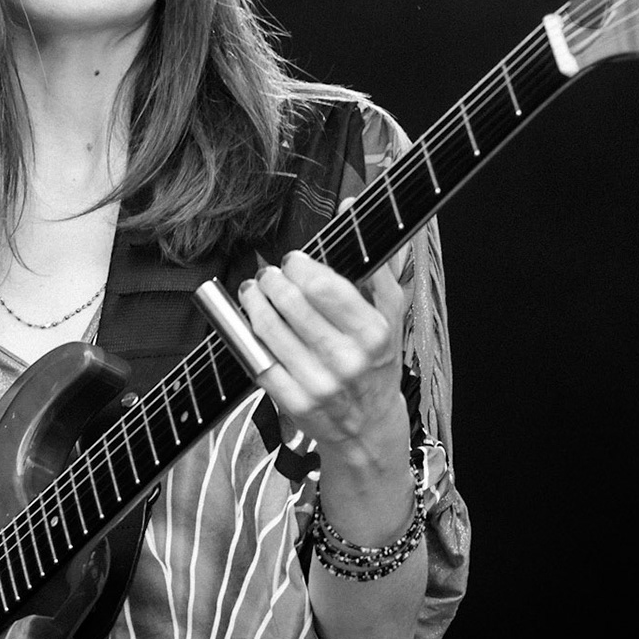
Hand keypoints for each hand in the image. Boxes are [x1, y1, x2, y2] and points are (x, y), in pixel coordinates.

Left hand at [236, 247, 409, 474]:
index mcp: (374, 334)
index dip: (301, 266)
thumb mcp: (391, 317)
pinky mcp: (293, 402)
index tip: (295, 260)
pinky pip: (259, 360)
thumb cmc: (377, 366)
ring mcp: (318, 383)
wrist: (369, 428)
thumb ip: (375, 263)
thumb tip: (351, 209)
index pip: (325, 287)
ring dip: (254, 301)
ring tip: (254, 291)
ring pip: (269, 329)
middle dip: (273, 279)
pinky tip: (251, 322)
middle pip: (292, 303)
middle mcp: (347, 360)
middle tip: (270, 274)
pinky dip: (248, 335)